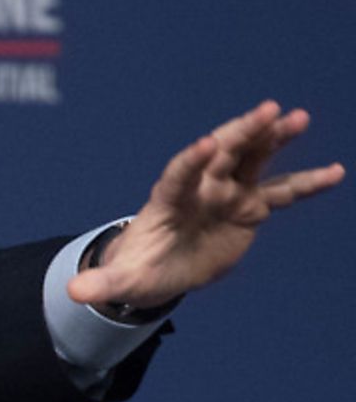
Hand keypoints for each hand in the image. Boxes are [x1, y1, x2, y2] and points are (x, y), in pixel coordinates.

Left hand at [68, 101, 344, 312]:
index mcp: (168, 200)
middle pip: (222, 154)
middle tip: (267, 109)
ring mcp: (227, 194)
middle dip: (242, 132)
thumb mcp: (122, 282)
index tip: (207, 143)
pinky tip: (336, 172)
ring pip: (253, 161)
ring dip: (274, 140)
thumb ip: (104, 284)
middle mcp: (200, 188)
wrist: (160, 268)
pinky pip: (282, 192)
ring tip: (299, 118)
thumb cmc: (139, 269)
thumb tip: (73, 292)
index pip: (179, 175)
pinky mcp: (248, 207)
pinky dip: (307, 183)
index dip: (191, 160)